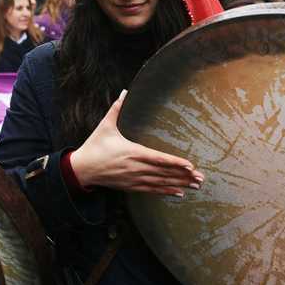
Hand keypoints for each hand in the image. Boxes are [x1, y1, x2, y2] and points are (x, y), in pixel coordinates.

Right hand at [70, 91, 203, 196]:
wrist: (82, 168)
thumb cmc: (94, 146)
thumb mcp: (105, 126)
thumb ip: (116, 108)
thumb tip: (125, 92)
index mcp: (132, 152)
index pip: (158, 158)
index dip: (175, 162)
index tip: (190, 165)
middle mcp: (135, 167)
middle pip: (164, 173)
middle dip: (184, 176)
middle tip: (201, 178)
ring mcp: (134, 179)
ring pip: (160, 183)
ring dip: (179, 184)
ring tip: (195, 186)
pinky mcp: (130, 186)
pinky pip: (152, 190)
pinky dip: (166, 191)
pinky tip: (179, 192)